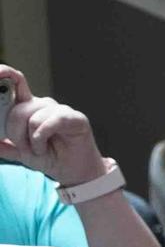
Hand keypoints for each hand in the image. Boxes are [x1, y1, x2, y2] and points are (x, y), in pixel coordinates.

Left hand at [0, 64, 110, 187]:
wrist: (72, 172)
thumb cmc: (50, 157)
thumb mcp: (19, 153)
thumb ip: (5, 145)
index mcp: (28, 107)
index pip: (15, 83)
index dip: (4, 74)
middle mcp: (43, 105)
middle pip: (18, 108)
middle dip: (14, 132)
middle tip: (22, 147)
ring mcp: (59, 110)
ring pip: (32, 117)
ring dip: (29, 140)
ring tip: (38, 150)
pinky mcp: (75, 118)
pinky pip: (49, 122)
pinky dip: (41, 138)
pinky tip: (44, 148)